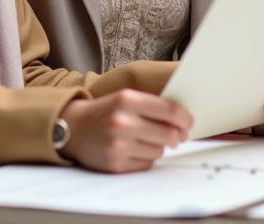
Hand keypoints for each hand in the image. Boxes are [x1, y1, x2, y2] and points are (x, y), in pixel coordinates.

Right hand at [59, 89, 192, 171]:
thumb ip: (154, 106)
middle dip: (177, 136)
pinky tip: (135, 149)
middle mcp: (122, 122)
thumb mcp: (127, 98)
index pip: (171, 111)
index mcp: (127, 100)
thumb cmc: (107, 111)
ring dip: (159, 146)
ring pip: (159, 150)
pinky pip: (146, 163)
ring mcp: (117, 145)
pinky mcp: (115, 164)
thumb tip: (184, 121)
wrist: (73, 128)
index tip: (189, 123)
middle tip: (177, 136)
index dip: (185, 119)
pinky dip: (146, 157)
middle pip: (169, 134)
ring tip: (146, 139)